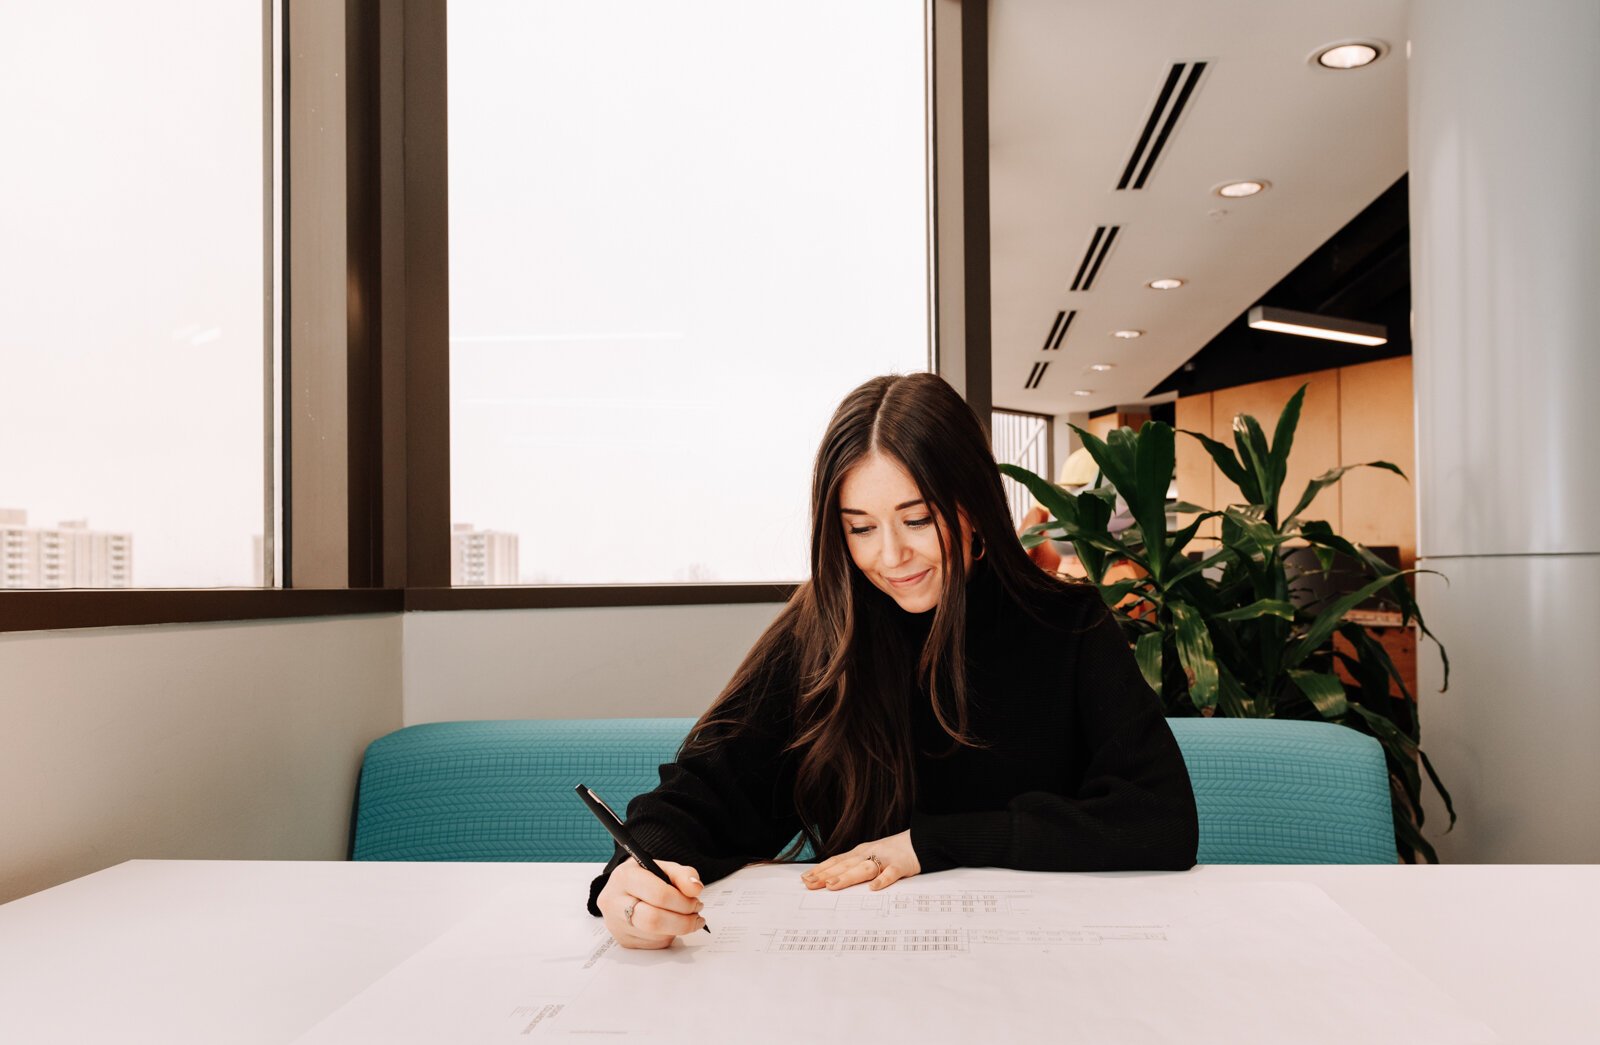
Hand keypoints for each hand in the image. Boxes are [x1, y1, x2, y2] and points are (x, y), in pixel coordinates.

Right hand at [597, 859, 706, 949]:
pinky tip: (669, 925)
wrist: (624, 888)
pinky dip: (668, 936)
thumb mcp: (664, 867)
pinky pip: (653, 945)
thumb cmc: (645, 877)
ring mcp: (616, 924)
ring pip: (656, 936)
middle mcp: (614, 902)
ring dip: (677, 929)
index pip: (659, 895)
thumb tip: (695, 889)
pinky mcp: (623, 940)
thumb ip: (684, 875)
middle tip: (696, 917)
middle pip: (653, 921)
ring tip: (683, 917)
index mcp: (624, 877)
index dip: (683, 902)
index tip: (696, 902)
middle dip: (682, 922)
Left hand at [800, 830, 920, 891]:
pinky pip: (891, 873)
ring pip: (863, 869)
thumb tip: (832, 879)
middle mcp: (869, 854)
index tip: (805, 878)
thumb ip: (855, 866)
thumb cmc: (893, 852)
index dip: (820, 869)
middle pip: (845, 865)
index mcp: (860, 852)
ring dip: (847, 877)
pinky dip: (882, 879)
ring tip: (832, 885)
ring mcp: (885, 859)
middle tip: (810, 884)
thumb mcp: (871, 855)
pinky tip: (873, 888)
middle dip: (826, 875)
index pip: (837, 861)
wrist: (921, 841)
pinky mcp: (901, 866)